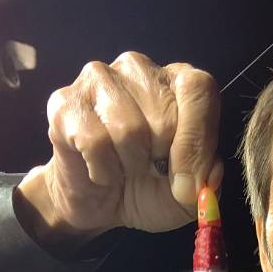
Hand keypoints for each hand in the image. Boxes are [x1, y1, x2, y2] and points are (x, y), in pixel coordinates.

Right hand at [14, 51, 221, 246]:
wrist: (100, 201)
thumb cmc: (150, 188)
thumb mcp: (190, 192)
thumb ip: (207, 177)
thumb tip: (206, 173)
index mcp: (178, 82)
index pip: (198, 88)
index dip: (196, 138)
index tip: (188, 179)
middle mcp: (139, 70)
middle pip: (164, 116)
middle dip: (160, 159)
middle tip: (149, 169)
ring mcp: (99, 79)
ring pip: (127, 129)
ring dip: (129, 165)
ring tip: (124, 167)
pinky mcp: (65, 101)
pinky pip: (93, 141)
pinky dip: (102, 169)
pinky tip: (100, 169)